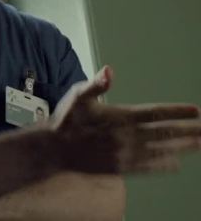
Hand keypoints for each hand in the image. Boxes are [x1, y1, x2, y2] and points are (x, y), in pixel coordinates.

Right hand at [49, 65, 200, 174]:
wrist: (53, 150)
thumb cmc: (66, 120)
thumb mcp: (77, 95)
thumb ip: (95, 83)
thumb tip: (108, 70)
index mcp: (119, 117)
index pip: (155, 113)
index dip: (177, 111)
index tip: (195, 110)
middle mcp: (126, 137)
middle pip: (165, 133)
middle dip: (189, 130)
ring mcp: (125, 154)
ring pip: (161, 150)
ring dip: (183, 147)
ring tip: (200, 144)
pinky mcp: (121, 168)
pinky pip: (149, 167)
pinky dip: (165, 164)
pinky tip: (176, 163)